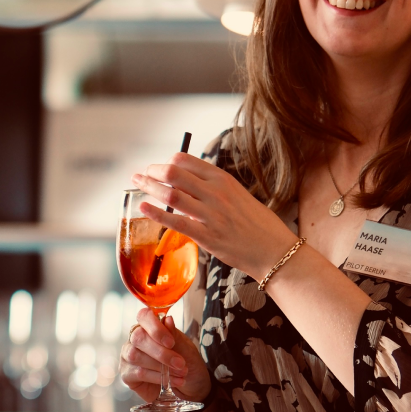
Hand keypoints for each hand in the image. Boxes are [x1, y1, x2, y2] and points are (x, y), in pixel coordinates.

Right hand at [119, 309, 210, 404]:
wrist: (189, 388)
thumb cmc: (186, 363)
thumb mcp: (186, 348)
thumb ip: (174, 334)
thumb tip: (168, 319)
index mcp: (149, 327)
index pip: (144, 316)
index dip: (155, 327)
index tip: (171, 342)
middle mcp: (135, 339)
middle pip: (138, 337)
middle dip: (161, 352)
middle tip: (180, 363)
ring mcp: (128, 356)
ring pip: (136, 356)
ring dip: (161, 366)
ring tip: (180, 373)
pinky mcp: (127, 374)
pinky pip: (138, 372)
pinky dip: (157, 377)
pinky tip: (170, 382)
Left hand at [132, 153, 295, 279]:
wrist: (273, 250)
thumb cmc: (258, 224)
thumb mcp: (238, 195)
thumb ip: (214, 188)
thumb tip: (188, 183)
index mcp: (223, 180)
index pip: (186, 161)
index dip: (167, 162)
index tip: (157, 168)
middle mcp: (216, 193)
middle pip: (174, 174)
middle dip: (152, 172)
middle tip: (140, 175)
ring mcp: (210, 214)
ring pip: (171, 195)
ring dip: (149, 187)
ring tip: (136, 185)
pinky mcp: (206, 236)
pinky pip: (176, 222)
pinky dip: (156, 213)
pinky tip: (143, 208)